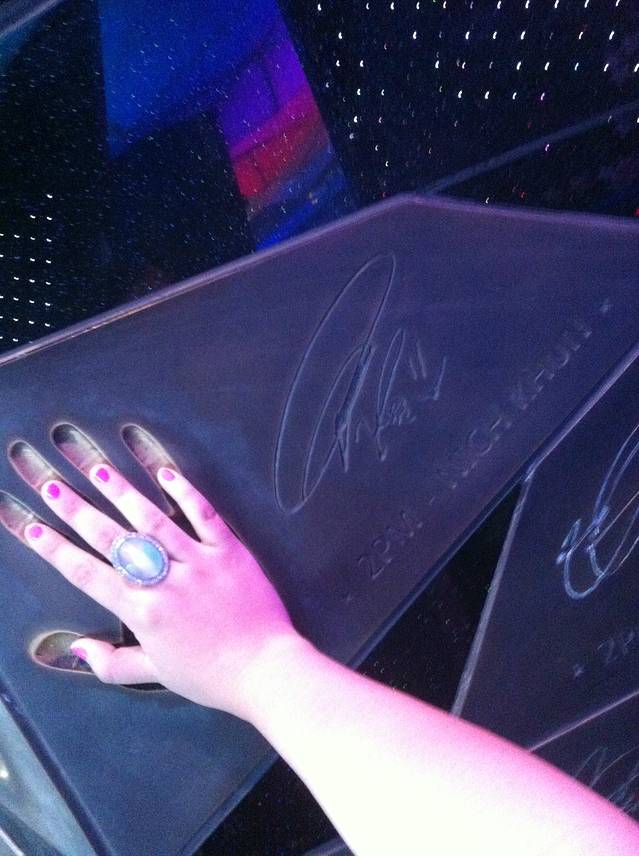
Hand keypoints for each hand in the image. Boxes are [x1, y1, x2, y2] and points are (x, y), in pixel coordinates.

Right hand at [19, 460, 299, 721]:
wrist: (265, 669)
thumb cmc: (209, 675)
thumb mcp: (155, 673)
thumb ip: (111, 662)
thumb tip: (77, 649)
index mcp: (143, 612)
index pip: (88, 574)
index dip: (55, 550)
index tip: (32, 527)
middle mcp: (165, 582)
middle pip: (113, 540)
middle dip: (77, 510)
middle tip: (52, 485)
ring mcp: (198, 562)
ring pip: (154, 520)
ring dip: (123, 492)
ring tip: (97, 468)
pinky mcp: (229, 551)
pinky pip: (205, 515)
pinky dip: (186, 493)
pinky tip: (165, 472)